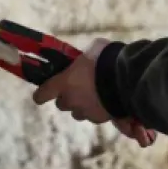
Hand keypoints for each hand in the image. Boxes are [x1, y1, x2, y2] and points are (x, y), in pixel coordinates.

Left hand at [31, 38, 156, 147]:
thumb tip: (86, 57)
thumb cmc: (106, 59)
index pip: (42, 94)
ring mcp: (86, 112)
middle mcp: (72, 100)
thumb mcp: (93, 50)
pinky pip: (95, 116)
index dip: (41, 94)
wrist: (127, 78)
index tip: (40, 95)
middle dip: (67, 98)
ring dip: (82, 106)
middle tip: (76, 88)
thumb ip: (84, 57)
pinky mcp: (101, 118)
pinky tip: (106, 101)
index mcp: (64, 83)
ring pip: (78, 112)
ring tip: (93, 95)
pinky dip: (98, 110)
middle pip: (62, 105)